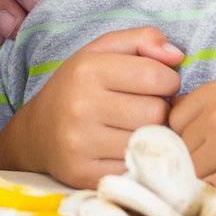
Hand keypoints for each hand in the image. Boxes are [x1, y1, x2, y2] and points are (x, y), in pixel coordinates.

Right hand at [0, 27, 182, 187]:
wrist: (38, 133)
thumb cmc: (78, 87)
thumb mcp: (101, 52)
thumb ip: (140, 40)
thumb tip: (177, 54)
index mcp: (87, 69)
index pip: (155, 75)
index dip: (166, 80)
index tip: (155, 84)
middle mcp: (81, 105)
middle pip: (157, 112)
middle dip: (159, 110)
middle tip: (143, 109)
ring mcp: (82, 144)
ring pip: (150, 142)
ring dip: (152, 137)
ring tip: (135, 128)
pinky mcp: (86, 175)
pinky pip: (137, 170)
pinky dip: (139, 161)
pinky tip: (127, 151)